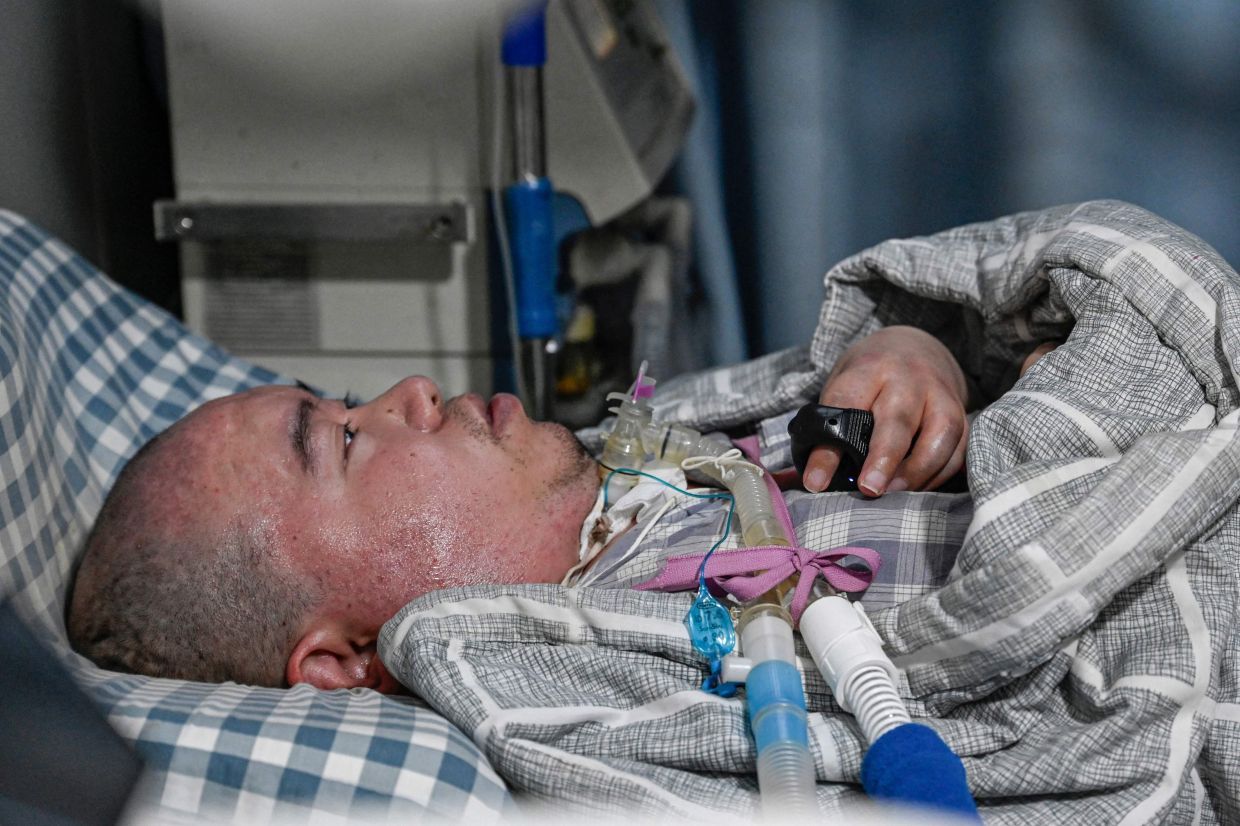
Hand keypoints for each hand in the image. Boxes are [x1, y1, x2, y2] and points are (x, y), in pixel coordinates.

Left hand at [803, 326, 968, 494]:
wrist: (914, 346)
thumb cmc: (870, 377)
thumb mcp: (844, 387)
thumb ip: (831, 427)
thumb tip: (816, 480)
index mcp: (868, 369)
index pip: (845, 407)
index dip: (829, 449)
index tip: (816, 482)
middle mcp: (908, 377)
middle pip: (898, 418)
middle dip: (884, 458)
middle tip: (869, 489)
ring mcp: (939, 393)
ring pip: (939, 433)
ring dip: (918, 470)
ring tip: (895, 493)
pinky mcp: (961, 411)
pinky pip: (957, 447)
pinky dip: (939, 473)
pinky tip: (919, 489)